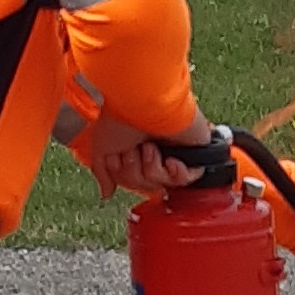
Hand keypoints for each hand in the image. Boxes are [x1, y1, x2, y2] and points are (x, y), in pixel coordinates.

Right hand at [86, 113, 203, 199]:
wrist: (142, 101)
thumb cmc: (121, 114)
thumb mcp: (101, 148)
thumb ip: (103, 173)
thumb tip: (106, 193)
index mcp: (134, 146)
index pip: (131, 180)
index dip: (123, 175)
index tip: (117, 158)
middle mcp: (154, 148)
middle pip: (146, 185)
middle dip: (135, 172)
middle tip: (133, 150)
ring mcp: (174, 149)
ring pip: (164, 183)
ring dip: (152, 168)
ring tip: (150, 147)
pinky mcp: (192, 149)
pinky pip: (187, 178)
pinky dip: (177, 173)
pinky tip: (170, 160)